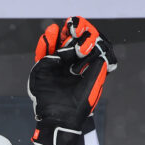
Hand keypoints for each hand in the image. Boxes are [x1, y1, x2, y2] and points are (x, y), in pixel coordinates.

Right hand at [28, 16, 116, 144]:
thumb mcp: (93, 87)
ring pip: (56, 44)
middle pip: (71, 41)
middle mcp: (69, 64)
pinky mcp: (42, 68)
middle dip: (73, 32)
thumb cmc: (79, 107)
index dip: (87, 37)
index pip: (86, 46)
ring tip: (63, 27)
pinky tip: (50, 33)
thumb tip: (102, 53)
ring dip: (59, 34)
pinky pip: (42, 53)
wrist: (60, 120)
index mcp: (83, 67)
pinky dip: (45, 43)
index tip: (89, 34)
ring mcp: (55, 65)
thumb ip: (98, 70)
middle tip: (75, 25)